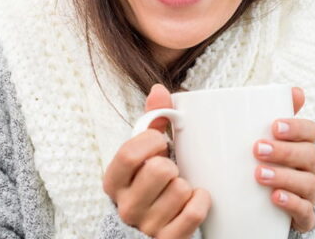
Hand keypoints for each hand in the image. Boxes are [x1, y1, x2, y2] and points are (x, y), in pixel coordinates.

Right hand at [103, 84, 210, 238]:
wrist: (148, 232)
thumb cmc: (149, 184)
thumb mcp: (144, 154)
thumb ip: (152, 121)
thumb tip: (160, 89)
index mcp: (113, 182)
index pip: (129, 153)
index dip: (152, 143)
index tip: (161, 144)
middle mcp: (125, 206)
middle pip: (159, 170)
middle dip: (173, 166)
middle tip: (172, 172)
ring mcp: (145, 227)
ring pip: (180, 190)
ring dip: (187, 186)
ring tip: (178, 190)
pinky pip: (193, 213)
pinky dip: (201, 202)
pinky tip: (194, 199)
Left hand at [253, 87, 314, 232]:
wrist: (253, 208)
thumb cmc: (257, 166)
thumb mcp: (256, 139)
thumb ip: (263, 114)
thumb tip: (291, 89)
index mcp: (301, 146)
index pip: (310, 131)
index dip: (297, 127)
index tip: (274, 126)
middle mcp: (309, 169)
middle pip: (309, 155)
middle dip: (285, 151)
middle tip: (257, 149)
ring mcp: (308, 193)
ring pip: (308, 183)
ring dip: (284, 176)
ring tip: (259, 175)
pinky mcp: (303, 217)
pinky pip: (306, 212)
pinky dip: (292, 203)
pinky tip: (275, 198)